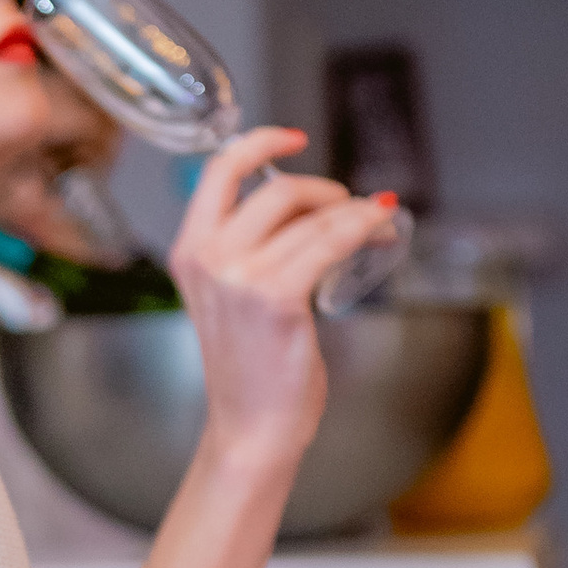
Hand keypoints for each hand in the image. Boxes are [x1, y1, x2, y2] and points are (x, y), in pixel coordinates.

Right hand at [169, 127, 400, 476]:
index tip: (293, 140)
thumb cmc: (249, 370)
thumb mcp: (233, 297)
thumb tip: (313, 205)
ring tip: (372, 223)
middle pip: (274, 188)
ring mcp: (239, 277)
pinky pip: (332, 240)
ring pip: (310, 213)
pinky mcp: (277, 297)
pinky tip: (379, 231)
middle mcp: (208, 259)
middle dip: (323, 189)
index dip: (260, 143)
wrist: (251, 427)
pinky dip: (363, 227)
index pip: (218, 172)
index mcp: (189, 253)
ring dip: (352, 210)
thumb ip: (254, 249)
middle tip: (348, 206)